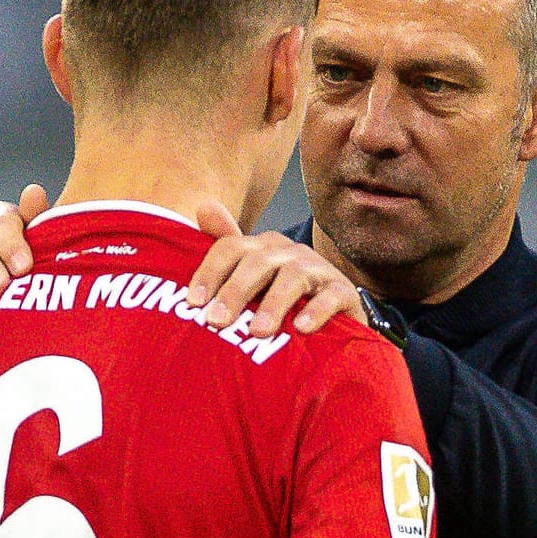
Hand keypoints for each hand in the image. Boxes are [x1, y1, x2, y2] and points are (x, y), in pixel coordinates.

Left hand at [188, 201, 364, 337]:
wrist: (335, 318)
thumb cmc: (284, 299)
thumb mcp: (252, 278)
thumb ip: (226, 249)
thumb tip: (203, 206)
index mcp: (262, 247)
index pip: (230, 248)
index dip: (209, 272)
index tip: (193, 303)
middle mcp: (289, 252)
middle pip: (257, 263)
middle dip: (234, 291)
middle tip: (217, 321)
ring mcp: (319, 270)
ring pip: (293, 277)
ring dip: (273, 304)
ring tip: (257, 331)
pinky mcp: (344, 292)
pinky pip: (331, 296)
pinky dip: (316, 311)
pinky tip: (301, 329)